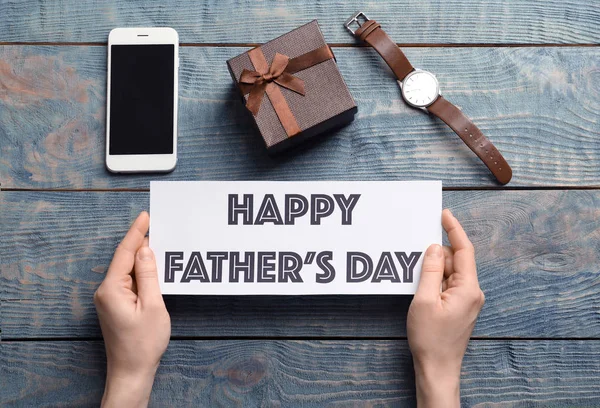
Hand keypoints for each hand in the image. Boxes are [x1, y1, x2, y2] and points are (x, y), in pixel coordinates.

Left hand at [94, 211, 170, 407]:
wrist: (132, 371)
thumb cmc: (143, 343)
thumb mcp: (153, 306)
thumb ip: (148, 275)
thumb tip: (145, 250)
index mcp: (111, 289)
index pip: (125, 252)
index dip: (136, 232)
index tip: (145, 216)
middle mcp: (105, 291)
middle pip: (124, 259)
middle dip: (140, 241)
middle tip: (156, 224)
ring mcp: (109, 298)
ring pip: (127, 269)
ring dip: (141, 256)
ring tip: (158, 241)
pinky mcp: (115, 305)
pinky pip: (128, 281)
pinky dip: (140, 271)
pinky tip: (152, 266)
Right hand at [407, 209, 484, 407]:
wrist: (438, 369)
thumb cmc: (430, 338)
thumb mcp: (424, 300)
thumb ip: (430, 270)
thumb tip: (435, 247)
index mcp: (469, 288)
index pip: (464, 250)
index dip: (454, 229)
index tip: (444, 214)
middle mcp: (472, 292)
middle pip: (455, 261)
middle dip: (436, 254)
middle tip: (414, 248)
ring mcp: (467, 301)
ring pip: (450, 273)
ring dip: (434, 269)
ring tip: (414, 272)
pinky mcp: (459, 307)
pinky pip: (448, 285)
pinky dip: (435, 280)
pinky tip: (420, 283)